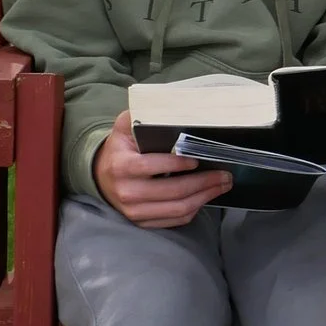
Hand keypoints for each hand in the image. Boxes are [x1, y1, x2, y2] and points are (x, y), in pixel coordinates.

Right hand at [95, 110, 229, 227]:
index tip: (198, 158)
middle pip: (173, 191)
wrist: (101, 176)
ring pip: (177, 209)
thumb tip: (168, 104)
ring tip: (223, 185)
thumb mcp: (124, 128)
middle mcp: (127, 191)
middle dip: (204, 182)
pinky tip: (206, 197)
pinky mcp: (142, 222)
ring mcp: (133, 211)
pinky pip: (174, 220)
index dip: (178, 164)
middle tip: (225, 173)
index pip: (153, 166)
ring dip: (205, 197)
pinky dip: (194, 209)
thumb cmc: (121, 149)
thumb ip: (141, 115)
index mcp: (122, 166)